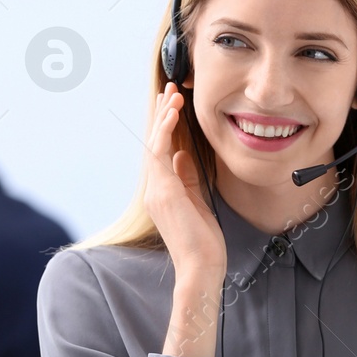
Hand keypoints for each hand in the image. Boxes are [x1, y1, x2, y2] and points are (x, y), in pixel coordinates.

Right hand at [145, 81, 225, 280]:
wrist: (200, 268)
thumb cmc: (203, 242)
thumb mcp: (197, 202)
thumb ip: (187, 178)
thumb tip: (183, 154)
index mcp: (162, 191)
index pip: (161, 152)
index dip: (165, 126)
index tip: (172, 104)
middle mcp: (154, 189)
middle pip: (154, 143)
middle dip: (161, 114)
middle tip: (168, 88)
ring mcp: (156, 190)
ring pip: (155, 144)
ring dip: (163, 117)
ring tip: (172, 94)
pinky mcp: (163, 192)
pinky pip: (160, 154)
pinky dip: (165, 131)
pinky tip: (172, 114)